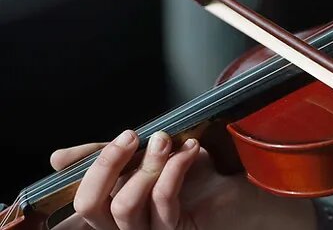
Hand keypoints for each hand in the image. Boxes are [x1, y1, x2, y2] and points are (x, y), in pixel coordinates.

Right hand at [50, 130, 315, 229]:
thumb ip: (114, 156)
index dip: (85, 172)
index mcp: (120, 209)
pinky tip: (191, 151)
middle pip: (93, 209)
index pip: (84, 202)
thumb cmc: (202, 174)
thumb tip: (58, 158)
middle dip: (108, 166)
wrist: (250, 189)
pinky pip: (165, 205)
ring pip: (127, 209)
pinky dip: (175, 171)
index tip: (104, 142)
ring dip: (147, 166)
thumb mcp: (153, 157)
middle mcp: (133, 227)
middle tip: (133, 135)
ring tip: (167, 141)